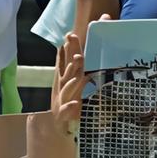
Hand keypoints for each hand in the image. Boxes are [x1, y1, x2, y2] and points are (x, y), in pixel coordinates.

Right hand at [51, 14, 110, 131]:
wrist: (57, 125)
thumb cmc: (71, 99)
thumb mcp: (79, 81)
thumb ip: (88, 64)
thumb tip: (99, 32)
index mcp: (67, 77)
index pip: (68, 59)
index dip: (68, 48)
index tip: (70, 35)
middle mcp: (63, 86)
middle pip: (68, 72)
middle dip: (72, 63)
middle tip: (79, 54)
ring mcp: (62, 99)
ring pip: (67, 89)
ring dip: (72, 81)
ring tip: (78, 77)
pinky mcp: (63, 114)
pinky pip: (66, 110)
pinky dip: (69, 107)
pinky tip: (75, 104)